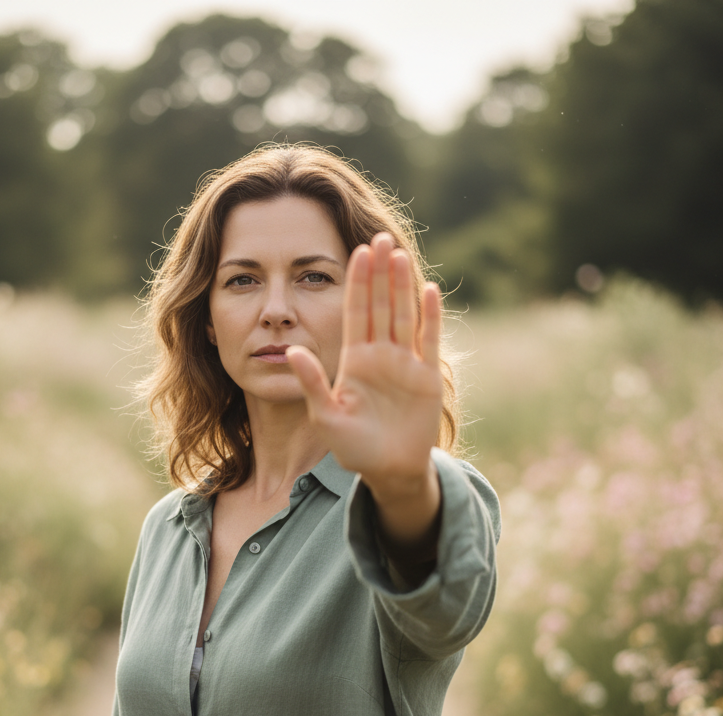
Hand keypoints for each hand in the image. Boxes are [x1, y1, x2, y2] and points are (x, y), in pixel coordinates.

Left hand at [286, 233, 443, 547]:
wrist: (388, 472)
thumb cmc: (354, 448)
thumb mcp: (325, 416)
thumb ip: (311, 383)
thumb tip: (291, 350)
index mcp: (354, 360)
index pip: (354, 312)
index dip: (356, 283)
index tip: (355, 252)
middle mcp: (380, 355)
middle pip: (379, 305)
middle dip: (379, 273)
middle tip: (379, 236)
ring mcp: (405, 364)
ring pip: (403, 315)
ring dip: (402, 286)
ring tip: (399, 254)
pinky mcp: (427, 377)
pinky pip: (429, 339)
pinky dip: (430, 316)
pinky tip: (429, 289)